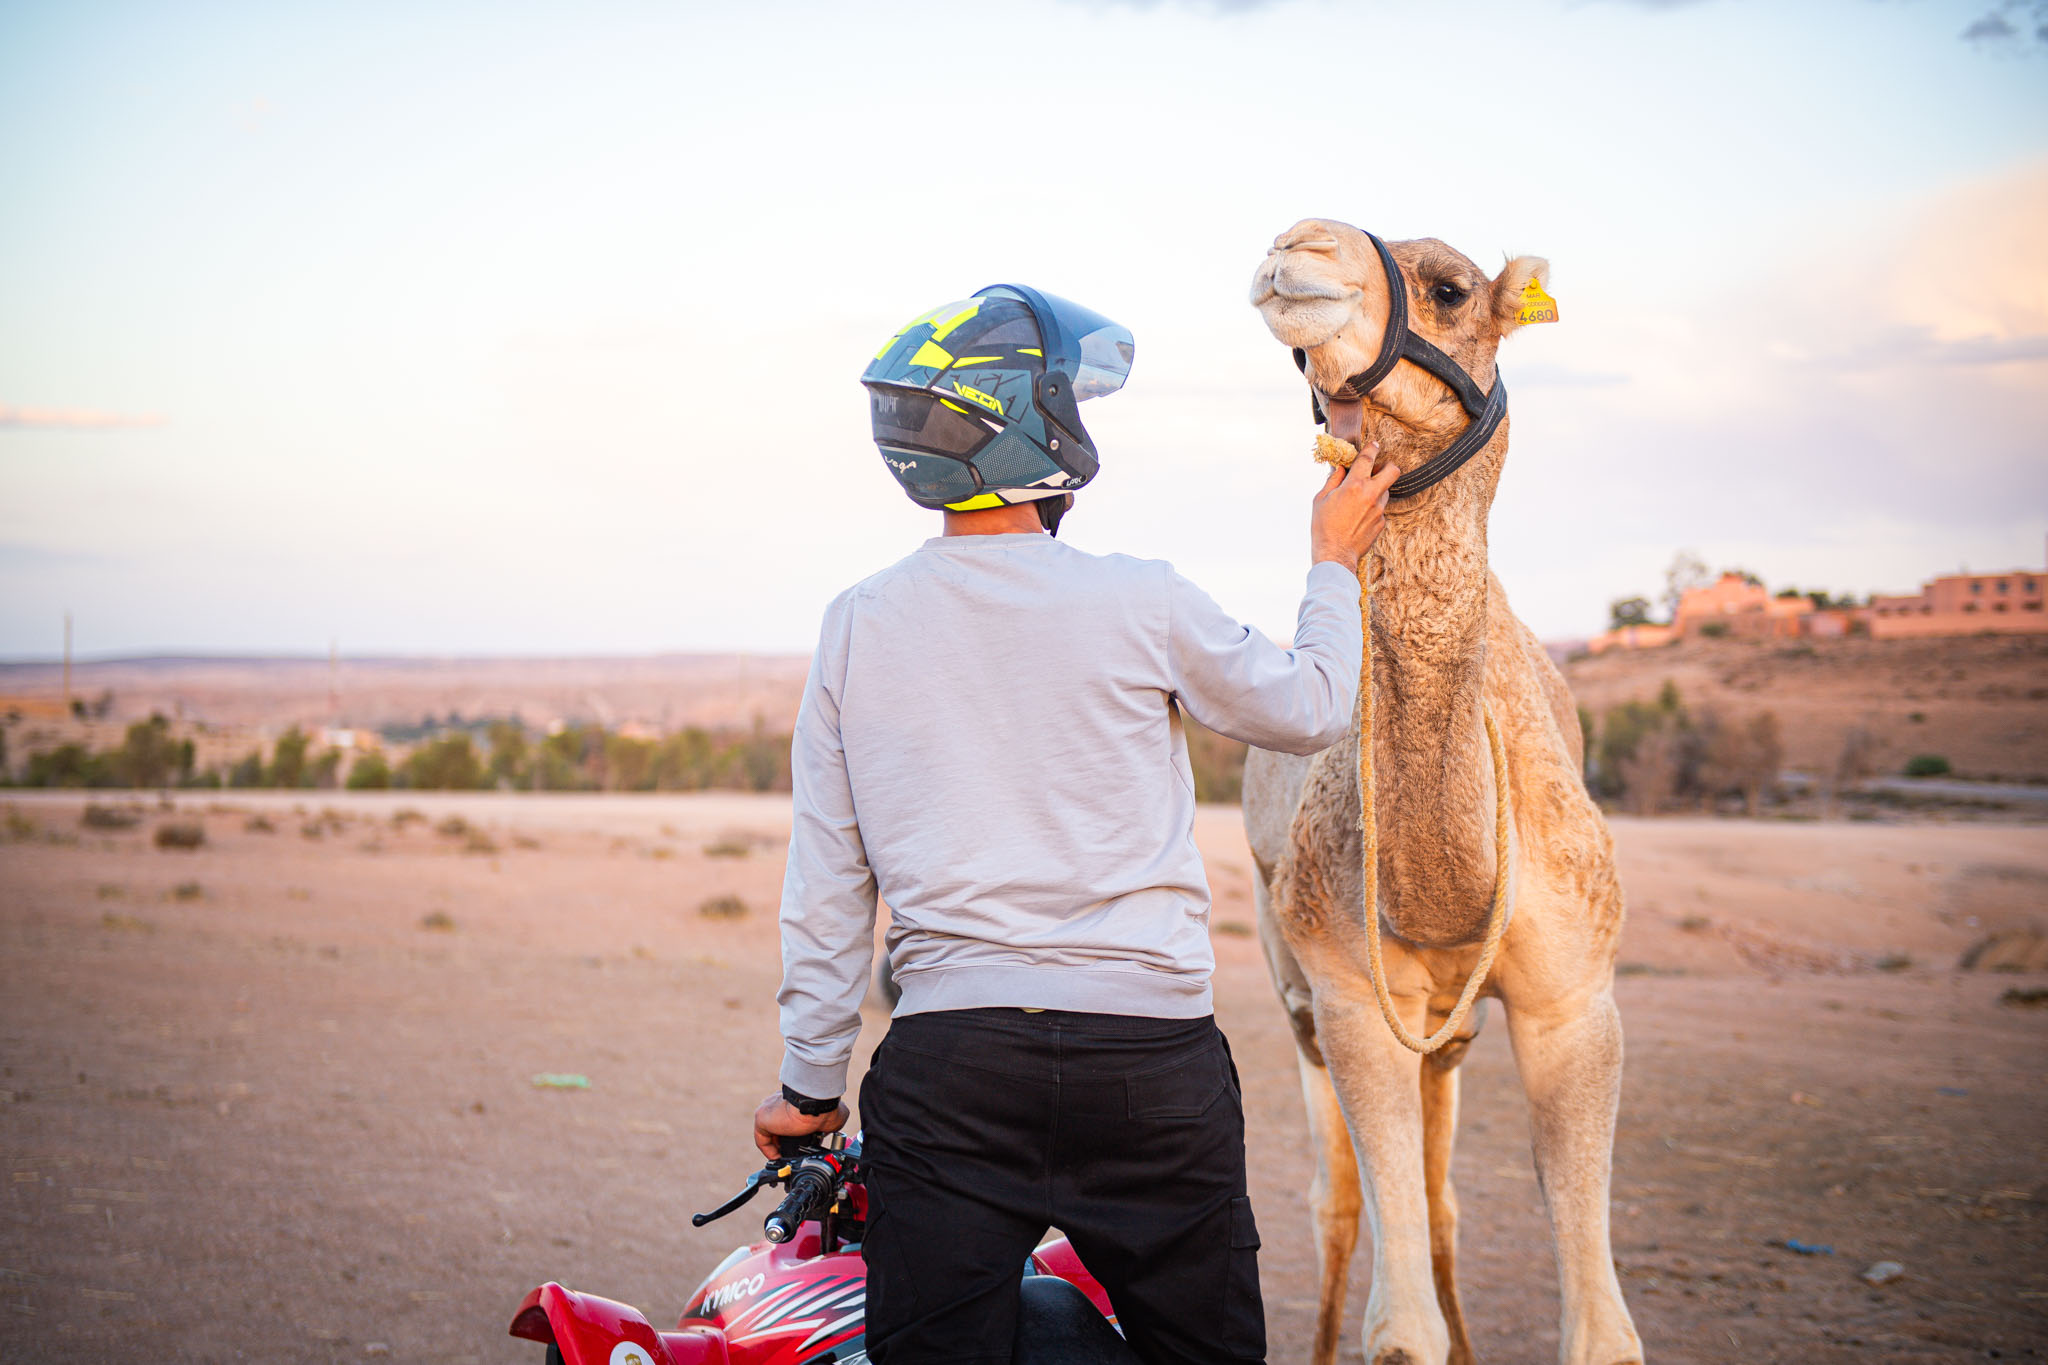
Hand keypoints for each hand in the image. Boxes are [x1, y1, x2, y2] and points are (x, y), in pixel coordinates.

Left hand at [753, 1091, 849, 1159]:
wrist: (816, 1104)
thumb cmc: (826, 1106)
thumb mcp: (834, 1116)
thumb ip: (830, 1125)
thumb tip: (831, 1131)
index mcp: (796, 1101)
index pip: (790, 1119)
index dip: (795, 1135)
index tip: (801, 1146)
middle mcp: (780, 1103)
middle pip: (778, 1127)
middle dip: (785, 1142)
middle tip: (793, 1155)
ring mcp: (769, 1109)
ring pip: (769, 1133)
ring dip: (777, 1148)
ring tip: (786, 1160)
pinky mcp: (761, 1117)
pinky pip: (762, 1139)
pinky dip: (769, 1151)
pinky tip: (778, 1158)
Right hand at [1310, 443, 1399, 568]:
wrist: (1335, 554)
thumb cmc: (1323, 527)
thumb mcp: (1320, 499)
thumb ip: (1333, 480)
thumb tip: (1340, 469)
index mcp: (1354, 485)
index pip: (1368, 459)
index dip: (1372, 448)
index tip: (1374, 445)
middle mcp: (1371, 495)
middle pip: (1393, 471)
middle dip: (1388, 466)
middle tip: (1378, 469)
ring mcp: (1379, 509)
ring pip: (1385, 491)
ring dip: (1377, 489)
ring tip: (1360, 498)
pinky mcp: (1381, 522)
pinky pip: (1380, 509)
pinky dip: (1372, 508)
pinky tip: (1358, 516)